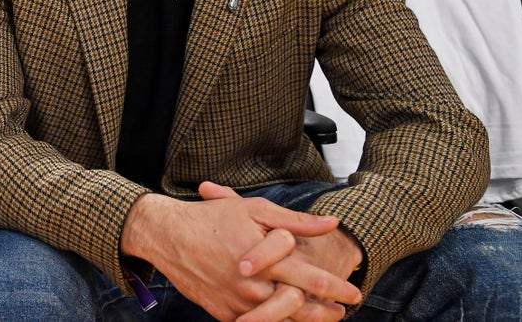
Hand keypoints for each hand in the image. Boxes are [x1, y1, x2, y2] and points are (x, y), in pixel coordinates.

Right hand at [120, 182, 349, 321]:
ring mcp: (238, 304)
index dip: (337, 288)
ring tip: (320, 318)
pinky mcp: (223, 314)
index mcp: (266, 261)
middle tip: (341, 311)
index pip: (312, 279)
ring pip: (279, 320)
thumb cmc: (211, 218)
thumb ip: (296, 221)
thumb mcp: (254, 210)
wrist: (167, 236)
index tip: (354, 293)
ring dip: (303, 321)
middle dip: (326, 312)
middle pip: (301, 308)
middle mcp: (253, 287)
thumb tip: (332, 223)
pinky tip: (284, 318)